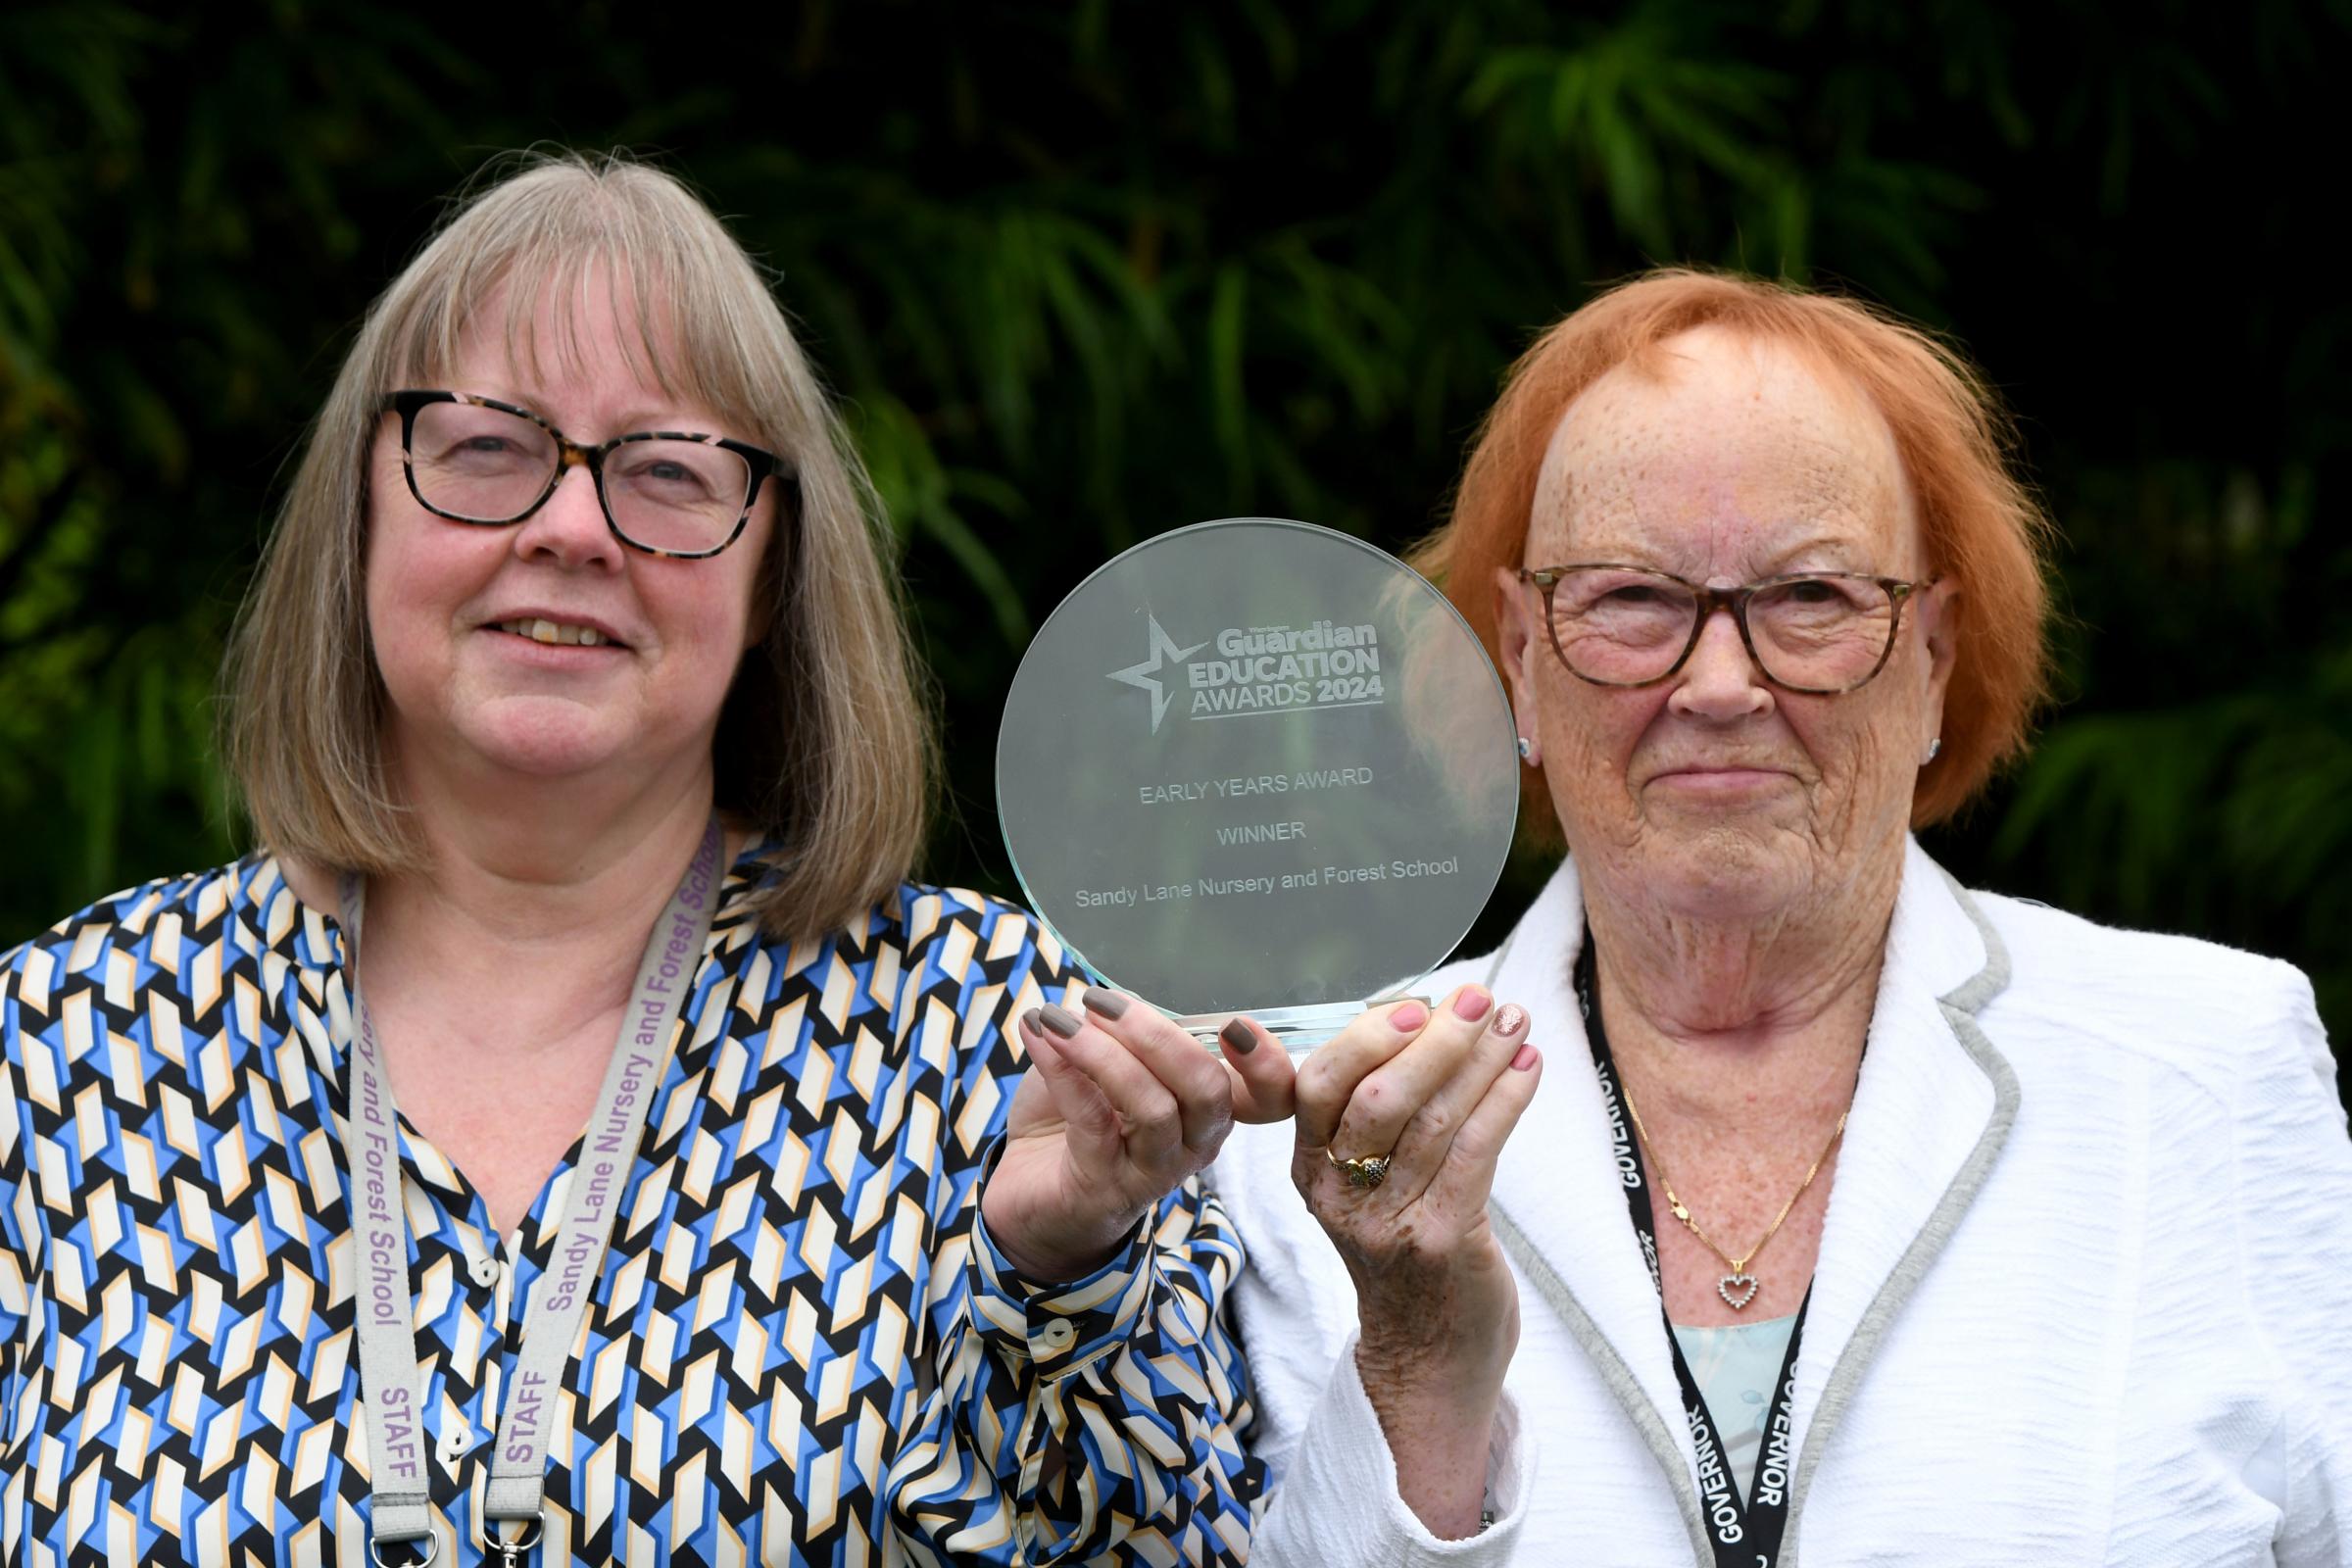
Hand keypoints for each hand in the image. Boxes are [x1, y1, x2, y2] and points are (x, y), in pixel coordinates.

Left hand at [982, 987, 1295, 1282]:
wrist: (1026, 1188)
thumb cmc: (1078, 1118)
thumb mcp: (1107, 1061)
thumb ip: (1125, 1030)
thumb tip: (1125, 999)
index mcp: (1209, 1105)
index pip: (1269, 1096)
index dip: (1267, 1063)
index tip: (1235, 1026)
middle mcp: (1195, 1142)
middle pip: (1208, 1090)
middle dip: (1159, 1037)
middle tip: (1100, 1003)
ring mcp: (1154, 1170)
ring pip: (1154, 1108)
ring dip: (1102, 1053)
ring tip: (1057, 1021)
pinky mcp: (1105, 1188)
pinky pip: (1094, 1122)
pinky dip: (1064, 1071)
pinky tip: (1041, 1038)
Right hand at [1291, 985, 1539, 1535]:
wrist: (1427, 1358)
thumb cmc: (1404, 1251)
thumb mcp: (1363, 1184)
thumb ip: (1373, 1114)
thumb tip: (1423, 1017)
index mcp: (1310, 1169)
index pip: (1318, 1084)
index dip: (1366, 1038)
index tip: (1416, 1006)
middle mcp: (1338, 1195)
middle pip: (1379, 1095)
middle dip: (1438, 1039)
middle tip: (1480, 1000)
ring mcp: (1388, 1221)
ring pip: (1436, 1118)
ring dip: (1483, 1060)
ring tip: (1516, 1022)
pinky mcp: (1441, 1241)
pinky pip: (1476, 1151)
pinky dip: (1507, 1099)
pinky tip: (1529, 1068)